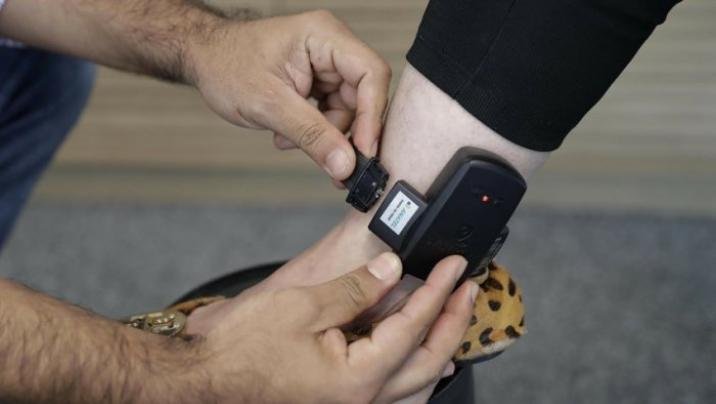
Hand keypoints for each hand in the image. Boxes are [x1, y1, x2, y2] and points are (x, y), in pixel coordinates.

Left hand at [186, 10, 391, 181]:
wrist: (203, 59)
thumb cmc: (226, 66)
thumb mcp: (269, 105)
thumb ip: (311, 135)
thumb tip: (345, 166)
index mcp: (323, 36)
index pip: (370, 74)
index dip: (372, 115)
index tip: (363, 151)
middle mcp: (331, 46)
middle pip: (363, 95)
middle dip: (344, 131)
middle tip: (334, 164)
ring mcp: (325, 63)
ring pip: (348, 109)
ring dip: (323, 133)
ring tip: (288, 139)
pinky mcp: (318, 80)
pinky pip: (332, 111)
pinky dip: (315, 129)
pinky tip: (288, 134)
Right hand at [186, 253, 475, 402]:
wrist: (203, 381)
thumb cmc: (242, 348)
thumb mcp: (304, 306)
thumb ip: (357, 289)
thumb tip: (394, 270)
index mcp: (357, 379)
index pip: (413, 328)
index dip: (438, 292)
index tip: (455, 268)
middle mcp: (361, 402)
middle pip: (428, 362)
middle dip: (453, 321)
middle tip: (467, 288)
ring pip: (415, 385)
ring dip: (439, 347)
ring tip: (453, 318)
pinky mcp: (337, 402)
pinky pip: (391, 392)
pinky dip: (412, 370)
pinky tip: (416, 355)